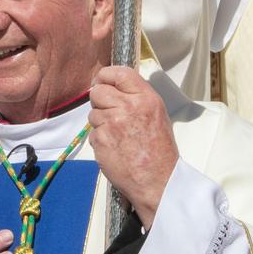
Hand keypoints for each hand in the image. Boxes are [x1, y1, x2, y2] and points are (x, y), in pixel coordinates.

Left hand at [88, 66, 178, 228]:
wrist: (157, 180)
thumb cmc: (160, 151)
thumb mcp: (157, 115)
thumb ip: (137, 98)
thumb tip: (115, 88)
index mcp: (145, 98)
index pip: (118, 73)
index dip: (105, 75)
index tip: (101, 81)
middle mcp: (127, 107)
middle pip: (98, 91)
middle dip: (100, 100)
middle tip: (109, 112)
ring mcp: (111, 123)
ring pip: (93, 113)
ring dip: (100, 122)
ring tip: (118, 136)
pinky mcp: (100, 140)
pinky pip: (92, 133)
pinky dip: (100, 140)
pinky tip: (114, 148)